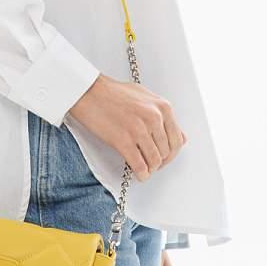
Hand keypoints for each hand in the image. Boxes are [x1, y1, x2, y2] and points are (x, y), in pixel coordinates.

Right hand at [66, 73, 187, 182]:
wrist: (89, 92)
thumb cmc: (113, 92)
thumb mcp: (146, 96)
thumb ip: (163, 115)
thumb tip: (178, 135)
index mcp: (162, 107)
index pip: (177, 140)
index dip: (171, 153)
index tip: (164, 157)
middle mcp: (154, 118)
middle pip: (166, 153)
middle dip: (160, 162)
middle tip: (152, 164)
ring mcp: (139, 130)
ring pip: (154, 161)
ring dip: (150, 169)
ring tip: (144, 168)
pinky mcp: (124, 141)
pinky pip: (139, 165)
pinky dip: (141, 174)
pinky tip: (139, 174)